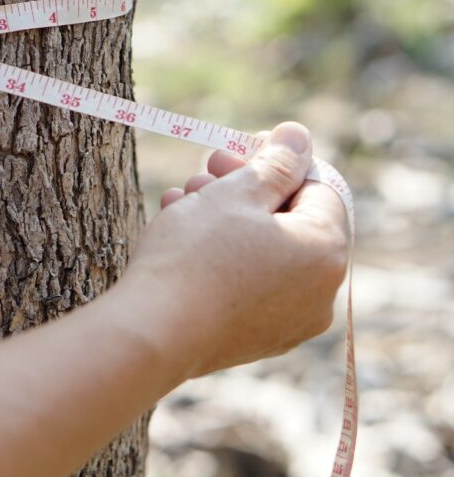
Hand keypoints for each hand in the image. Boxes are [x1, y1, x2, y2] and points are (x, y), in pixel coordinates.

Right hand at [114, 122, 349, 378]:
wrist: (151, 333)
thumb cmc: (194, 256)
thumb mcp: (236, 193)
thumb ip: (276, 162)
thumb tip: (299, 137)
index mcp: (327, 252)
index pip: (319, 186)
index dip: (279, 159)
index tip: (239, 146)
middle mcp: (320, 293)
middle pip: (290, 220)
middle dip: (246, 188)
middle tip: (205, 167)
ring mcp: (288, 323)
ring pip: (264, 252)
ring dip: (226, 219)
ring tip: (180, 200)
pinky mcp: (255, 340)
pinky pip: (248, 284)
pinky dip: (222, 257)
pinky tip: (181, 236)